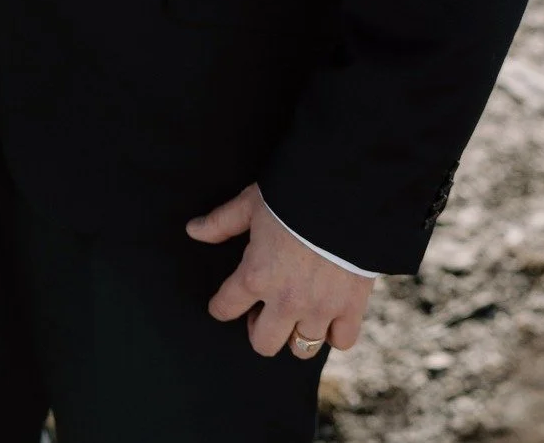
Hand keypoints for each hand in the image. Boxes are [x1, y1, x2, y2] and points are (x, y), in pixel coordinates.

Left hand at [187, 184, 373, 356]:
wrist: (343, 195)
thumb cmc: (291, 196)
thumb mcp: (250, 204)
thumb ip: (220, 222)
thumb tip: (192, 230)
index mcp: (255, 276)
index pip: (226, 307)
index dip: (220, 306)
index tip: (223, 305)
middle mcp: (285, 300)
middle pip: (263, 344)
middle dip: (259, 329)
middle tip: (264, 309)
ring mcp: (320, 308)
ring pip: (301, 349)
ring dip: (296, 333)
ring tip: (297, 312)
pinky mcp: (351, 308)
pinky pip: (341, 342)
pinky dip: (334, 332)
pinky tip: (329, 314)